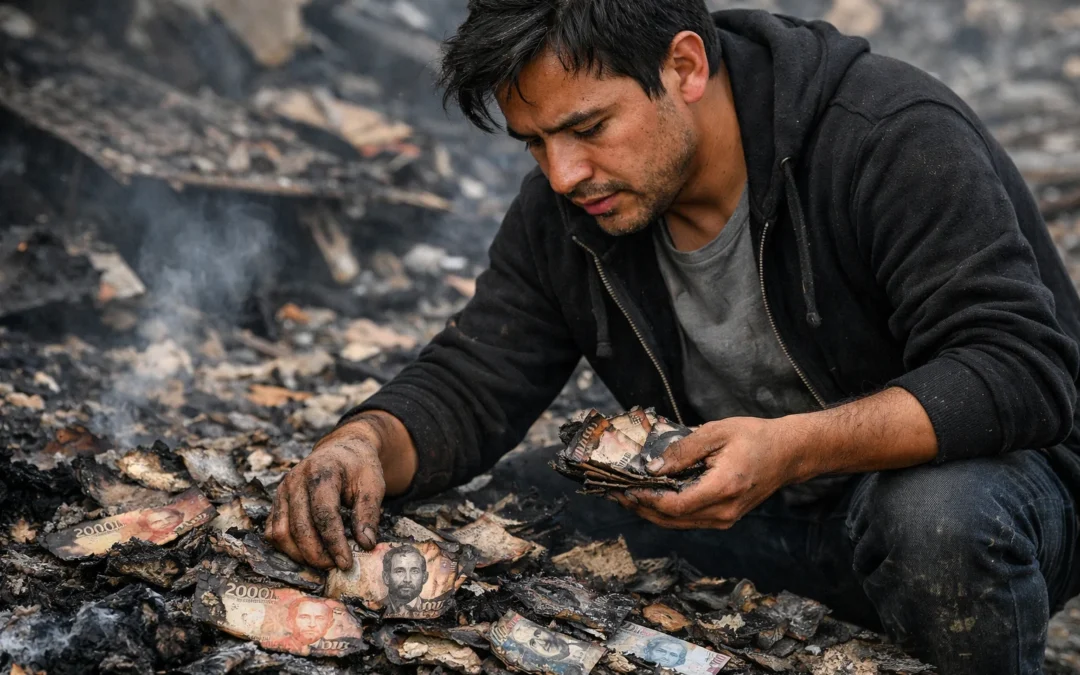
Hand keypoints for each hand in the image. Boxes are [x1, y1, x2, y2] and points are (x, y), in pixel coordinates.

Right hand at [266, 421, 385, 569]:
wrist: (342, 450)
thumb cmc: (359, 468)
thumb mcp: (373, 484)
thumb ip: (369, 513)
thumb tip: (365, 544)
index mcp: (322, 471)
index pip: (324, 514)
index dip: (334, 542)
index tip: (346, 562)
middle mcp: (295, 480)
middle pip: (299, 527)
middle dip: (317, 553)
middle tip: (336, 566)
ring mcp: (282, 490)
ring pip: (281, 533)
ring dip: (300, 555)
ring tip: (324, 562)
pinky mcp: (277, 501)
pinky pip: (273, 531)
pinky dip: (287, 548)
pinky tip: (307, 554)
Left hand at [611, 417, 803, 529]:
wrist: (788, 453)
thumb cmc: (755, 438)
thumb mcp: (716, 433)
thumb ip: (682, 451)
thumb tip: (652, 468)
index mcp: (723, 488)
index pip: (674, 505)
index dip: (646, 500)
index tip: (624, 488)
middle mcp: (724, 511)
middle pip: (672, 520)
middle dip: (641, 508)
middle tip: (616, 493)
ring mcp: (726, 518)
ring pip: (679, 523)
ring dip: (651, 512)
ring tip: (629, 495)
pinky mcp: (725, 517)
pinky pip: (689, 519)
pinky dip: (668, 511)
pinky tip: (653, 496)